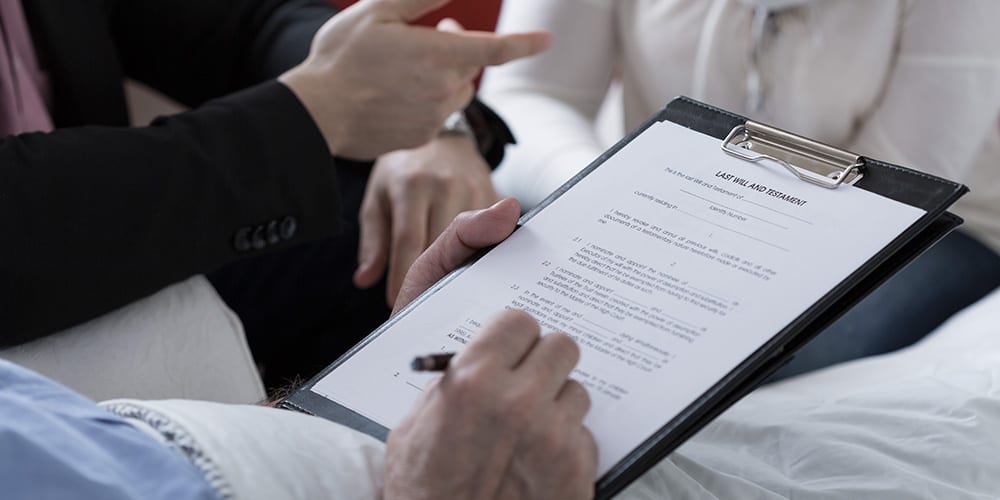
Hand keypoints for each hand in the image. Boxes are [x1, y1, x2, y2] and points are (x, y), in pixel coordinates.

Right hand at [279, 0, 550, 158]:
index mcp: (439, 54)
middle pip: (469, 66)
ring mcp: (434, 116)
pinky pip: (436, 114)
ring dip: (444, 77)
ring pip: (456, 92)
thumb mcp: (377, 12)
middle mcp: (444, 88)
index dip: (525, 43)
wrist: (316, 113)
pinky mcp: (421, 136)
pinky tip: (394, 95)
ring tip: (406, 69)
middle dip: (457, 50)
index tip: (546, 40)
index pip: (496, 48)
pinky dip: (425, 101)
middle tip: (427, 38)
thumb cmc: (341, 58)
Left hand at [354, 135, 500, 306]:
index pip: (409, 241)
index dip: (403, 275)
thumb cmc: (405, 172)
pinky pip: (492, 235)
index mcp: (411, 185)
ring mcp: (476, 188)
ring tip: (449, 291)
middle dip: (431, 279)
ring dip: (459, 270)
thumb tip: (365, 280)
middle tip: (421, 304)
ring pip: (471, 244)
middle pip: (442, 246)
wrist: (444, 138)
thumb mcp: (379, 199)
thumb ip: (373, 241)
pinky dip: (482, 254)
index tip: (397, 304)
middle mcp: (445, 184)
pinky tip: (475, 270)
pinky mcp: (497, 195)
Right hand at [383, 309, 596, 499]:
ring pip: (577, 392)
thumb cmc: (422, 499)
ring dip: (557, 406)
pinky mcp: (577, 472)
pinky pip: (583, 436)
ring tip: (529, 433)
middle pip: (562, 347)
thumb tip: (475, 361)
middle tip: (528, 383)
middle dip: (544, 363)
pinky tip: (537, 467)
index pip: (519, 323)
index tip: (511, 350)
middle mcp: (520, 403)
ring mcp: (554, 439)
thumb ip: (448, 387)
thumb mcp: (411, 431)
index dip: (514, 337)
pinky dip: (565, 447)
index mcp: (473, 383)